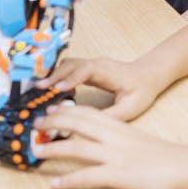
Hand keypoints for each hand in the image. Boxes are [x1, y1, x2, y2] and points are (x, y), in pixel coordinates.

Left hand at [32, 104, 183, 188]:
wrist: (183, 165)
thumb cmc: (163, 156)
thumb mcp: (137, 139)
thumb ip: (118, 137)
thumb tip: (102, 140)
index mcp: (120, 126)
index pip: (89, 113)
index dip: (68, 110)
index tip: (52, 109)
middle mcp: (114, 137)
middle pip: (78, 124)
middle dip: (55, 122)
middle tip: (36, 124)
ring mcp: (115, 155)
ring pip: (77, 148)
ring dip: (55, 148)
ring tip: (37, 150)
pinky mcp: (118, 174)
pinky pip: (87, 177)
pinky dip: (69, 181)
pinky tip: (56, 184)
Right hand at [36, 57, 164, 120]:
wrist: (148, 76)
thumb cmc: (141, 90)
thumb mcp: (129, 107)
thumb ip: (109, 115)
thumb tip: (88, 124)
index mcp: (108, 71)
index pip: (86, 70)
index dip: (71, 78)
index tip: (57, 88)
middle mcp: (98, 64)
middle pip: (72, 64)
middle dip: (55, 75)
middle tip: (39, 89)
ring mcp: (92, 64)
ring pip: (68, 64)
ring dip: (54, 75)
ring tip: (40, 89)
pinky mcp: (89, 68)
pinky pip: (70, 68)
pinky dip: (59, 76)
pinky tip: (53, 90)